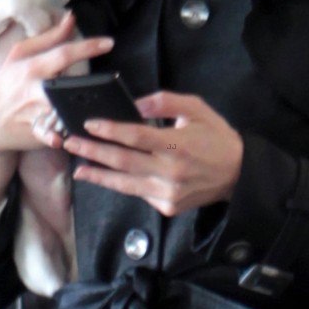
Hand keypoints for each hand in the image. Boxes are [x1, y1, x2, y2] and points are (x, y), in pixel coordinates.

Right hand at [0, 13, 113, 162]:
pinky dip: (57, 138)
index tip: (109, 43)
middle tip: (114, 83)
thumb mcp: (19, 56)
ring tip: (106, 108)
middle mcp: (33, 90)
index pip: (62, 54)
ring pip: (64, 110)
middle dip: (91, 85)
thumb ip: (48, 38)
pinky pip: (51, 136)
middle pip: (67, 84)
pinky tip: (66, 139)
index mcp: (31, 67)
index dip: (87, 47)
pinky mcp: (36, 133)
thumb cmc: (7, 84)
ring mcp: (35, 113)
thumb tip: (71, 18)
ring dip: (83, 111)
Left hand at [63, 91, 243, 216]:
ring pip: (125, 184)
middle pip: (123, 162)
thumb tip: (135, 105)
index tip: (89, 124)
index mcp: (178, 145)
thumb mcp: (196, 109)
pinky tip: (105, 177)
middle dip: (93, 151)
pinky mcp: (168, 206)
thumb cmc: (216, 137)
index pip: (136, 137)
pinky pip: (138, 193)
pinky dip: (120, 185)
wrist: (238, 174)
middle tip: (70, 142)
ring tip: (78, 168)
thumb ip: (165, 102)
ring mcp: (168, 193)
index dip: (111, 130)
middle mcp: (171, 172)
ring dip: (98, 175)